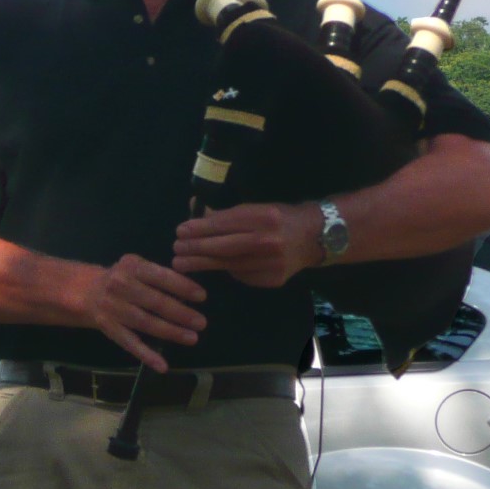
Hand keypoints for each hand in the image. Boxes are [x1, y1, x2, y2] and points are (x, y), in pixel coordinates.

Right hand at [80, 254, 207, 372]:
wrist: (87, 291)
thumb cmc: (122, 278)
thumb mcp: (137, 267)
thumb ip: (158, 275)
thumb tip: (191, 293)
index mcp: (131, 266)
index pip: (160, 276)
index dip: (182, 286)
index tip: (202, 297)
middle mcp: (119, 285)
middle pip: (154, 301)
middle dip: (181, 313)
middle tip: (201, 322)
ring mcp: (113, 308)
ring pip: (145, 322)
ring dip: (170, 332)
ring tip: (192, 338)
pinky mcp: (108, 327)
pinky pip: (129, 343)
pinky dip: (146, 355)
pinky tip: (162, 366)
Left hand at [172, 202, 323, 287]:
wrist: (314, 237)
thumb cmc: (279, 218)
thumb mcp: (256, 208)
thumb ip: (227, 215)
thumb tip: (195, 217)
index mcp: (263, 217)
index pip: (224, 224)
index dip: (199, 229)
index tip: (180, 231)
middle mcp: (268, 241)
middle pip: (224, 247)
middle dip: (196, 249)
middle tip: (175, 250)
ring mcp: (271, 263)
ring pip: (229, 264)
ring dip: (202, 264)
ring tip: (181, 264)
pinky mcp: (272, 279)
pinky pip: (241, 275)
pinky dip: (226, 270)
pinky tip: (212, 267)